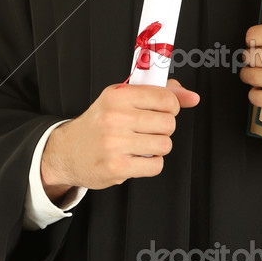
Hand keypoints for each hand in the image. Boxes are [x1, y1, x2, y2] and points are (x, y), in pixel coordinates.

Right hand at [40, 78, 199, 199]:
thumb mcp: (123, 98)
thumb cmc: (100, 122)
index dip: (171, 106)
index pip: (166, 98)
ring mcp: (115, 143)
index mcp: (118, 95)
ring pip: (164, 145)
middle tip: (148, 130)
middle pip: (168, 124)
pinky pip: (155, 166)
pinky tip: (136, 158)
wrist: (68, 151)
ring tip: (140, 144)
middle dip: (163, 129)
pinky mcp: (117, 167)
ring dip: (157, 147)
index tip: (161, 110)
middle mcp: (115, 117)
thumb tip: (193, 97)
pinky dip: (151, 164)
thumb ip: (160, 93)